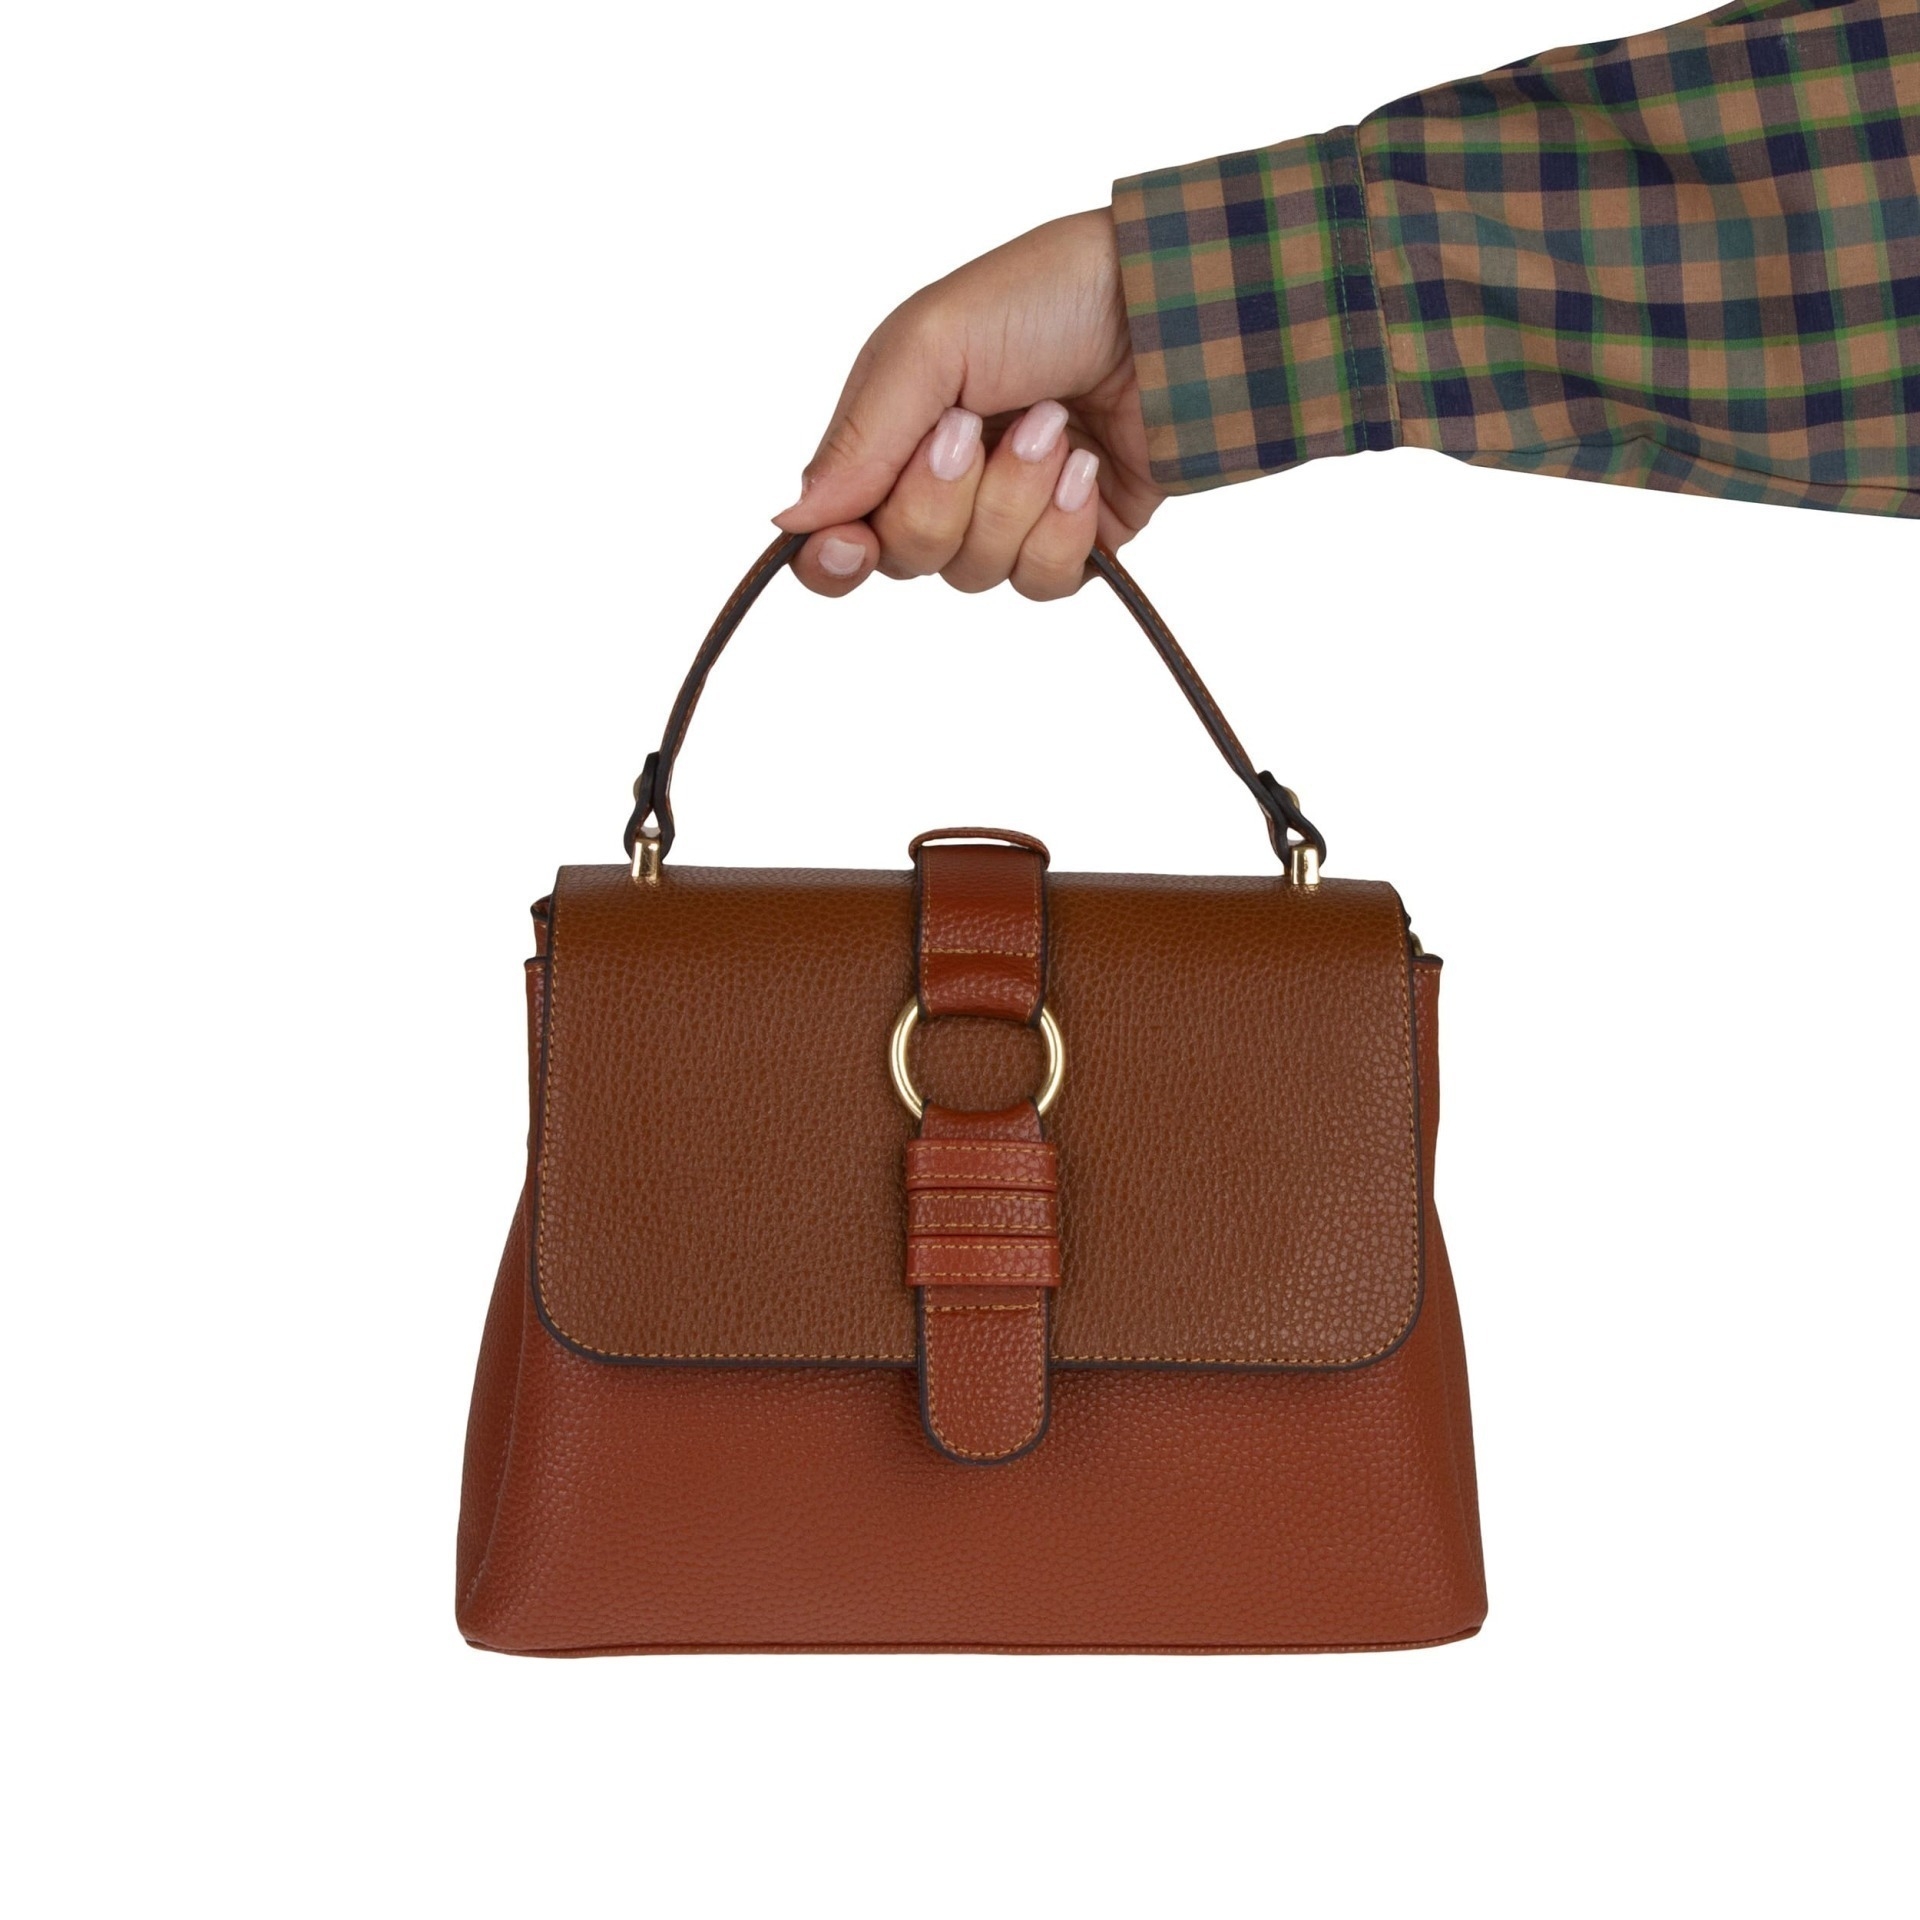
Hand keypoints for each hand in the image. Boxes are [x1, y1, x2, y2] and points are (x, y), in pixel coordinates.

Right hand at [773, 209, 1162, 599]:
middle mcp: (945, 483)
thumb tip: (790, 522)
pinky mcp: (1075, 542)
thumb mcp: (933, 341)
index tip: (850, 546)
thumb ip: (861, 435)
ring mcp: (1011, 516)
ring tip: (1053, 425)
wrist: (1169, 305)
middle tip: (976, 427)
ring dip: (1013, 499)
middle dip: (941, 499)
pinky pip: (1041, 583)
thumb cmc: (1047, 297)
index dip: (835, 558)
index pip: (837, 532)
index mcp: (893, 433)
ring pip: (975, 573)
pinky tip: (1087, 466)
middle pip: (905, 558)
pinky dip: (1062, 527)